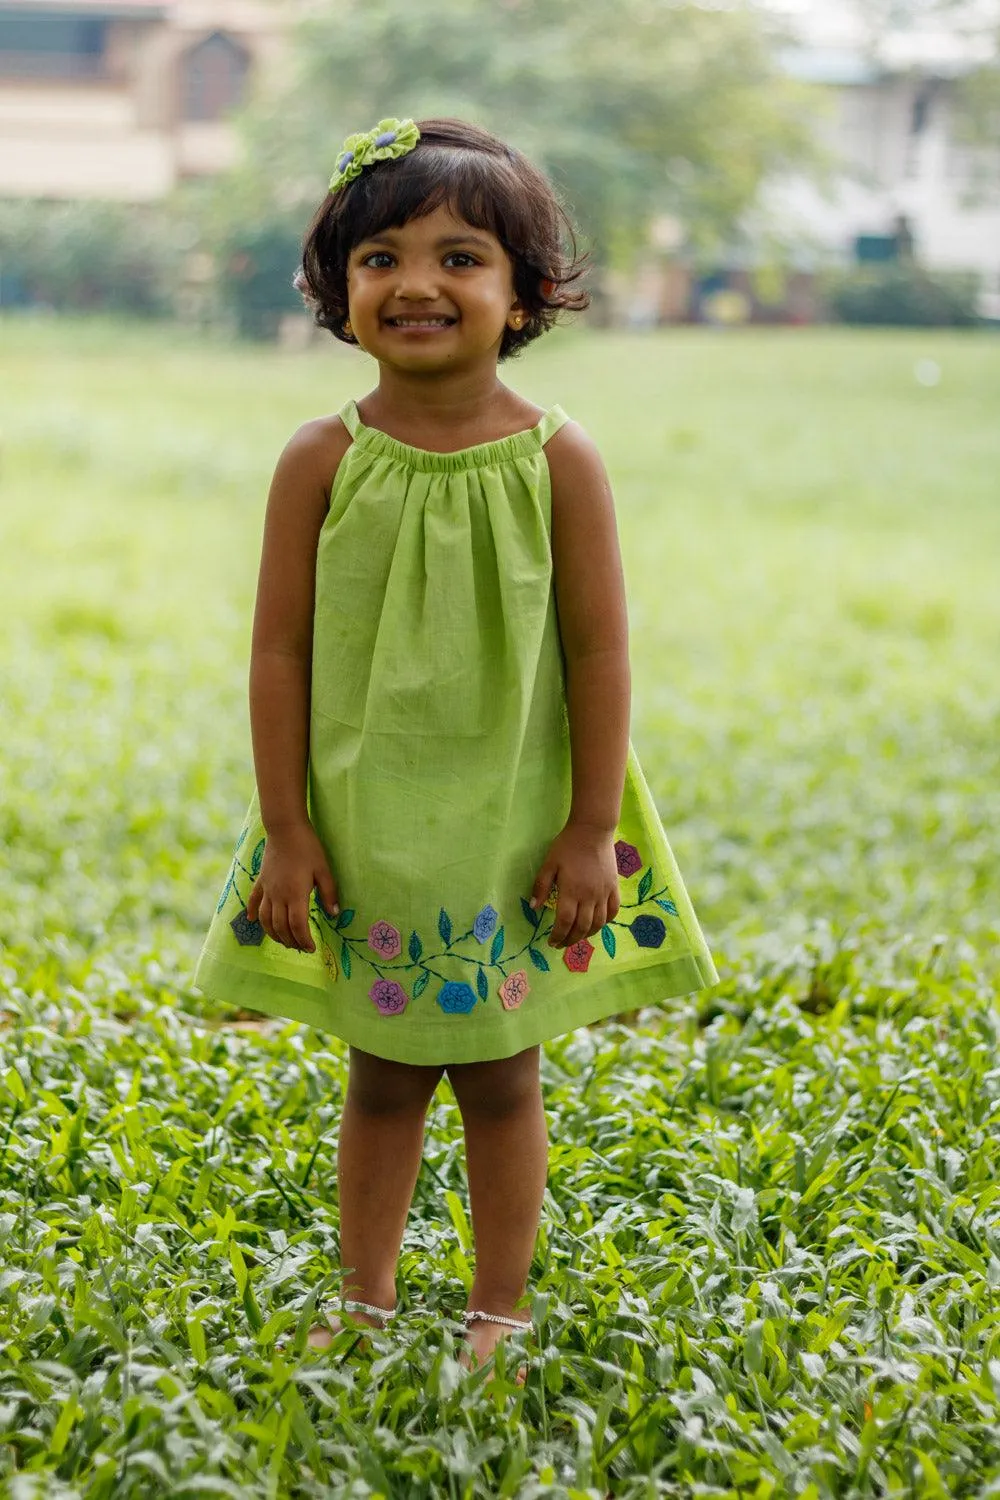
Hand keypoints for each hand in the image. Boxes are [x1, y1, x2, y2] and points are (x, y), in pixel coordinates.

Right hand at [246, 821, 339, 951]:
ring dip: (273, 934)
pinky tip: (251, 921)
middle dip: (291, 941)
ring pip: (265, 919)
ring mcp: (267, 889)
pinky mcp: (260, 881)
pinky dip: (252, 913)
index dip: (304, 940)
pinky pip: (253, 901)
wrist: (285, 829)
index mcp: (295, 895)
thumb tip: (334, 914)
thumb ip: (329, 893)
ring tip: (283, 941)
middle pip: (281, 927)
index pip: (298, 926)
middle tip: (300, 948)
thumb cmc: (308, 848)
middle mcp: (278, 896)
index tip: (311, 948)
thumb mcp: (324, 870)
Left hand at [529, 823, 620, 947]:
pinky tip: (597, 924)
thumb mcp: (549, 863)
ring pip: (598, 923)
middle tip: (561, 944)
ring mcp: (604, 893)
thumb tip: (534, 908)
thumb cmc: (568, 846)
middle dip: (570, 940)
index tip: (551, 942)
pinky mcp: (614, 887)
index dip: (558, 936)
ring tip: (577, 938)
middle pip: (582, 927)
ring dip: (587, 935)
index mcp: (571, 891)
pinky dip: (606, 922)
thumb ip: (541, 886)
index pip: (565, 922)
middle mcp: (589, 896)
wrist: (593, 830)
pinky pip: (613, 911)